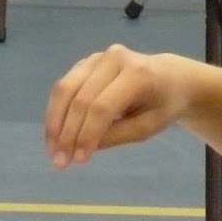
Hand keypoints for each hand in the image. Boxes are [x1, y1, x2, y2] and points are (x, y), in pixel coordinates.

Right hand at [44, 46, 189, 168]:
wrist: (170, 77)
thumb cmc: (163, 105)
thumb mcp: (148, 127)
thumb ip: (116, 135)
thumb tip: (79, 148)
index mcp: (138, 74)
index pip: (103, 107)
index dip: (87, 134)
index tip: (79, 161)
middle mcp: (114, 59)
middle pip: (81, 99)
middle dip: (67, 133)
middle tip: (59, 162)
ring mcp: (97, 58)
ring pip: (65, 90)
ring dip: (54, 123)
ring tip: (52, 151)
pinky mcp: (85, 62)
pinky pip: (64, 87)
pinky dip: (56, 112)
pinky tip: (54, 135)